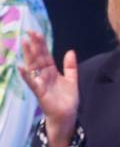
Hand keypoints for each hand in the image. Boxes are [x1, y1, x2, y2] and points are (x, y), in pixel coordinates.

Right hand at [20, 31, 78, 146]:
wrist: (66, 115)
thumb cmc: (66, 98)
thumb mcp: (71, 80)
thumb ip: (70, 66)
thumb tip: (70, 51)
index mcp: (51, 71)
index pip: (45, 55)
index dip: (41, 44)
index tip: (36, 32)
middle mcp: (44, 75)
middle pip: (38, 57)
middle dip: (34, 45)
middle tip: (29, 31)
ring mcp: (41, 83)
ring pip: (34, 66)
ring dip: (29, 55)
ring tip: (24, 43)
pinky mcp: (40, 92)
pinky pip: (32, 82)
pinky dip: (26, 75)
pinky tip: (21, 67)